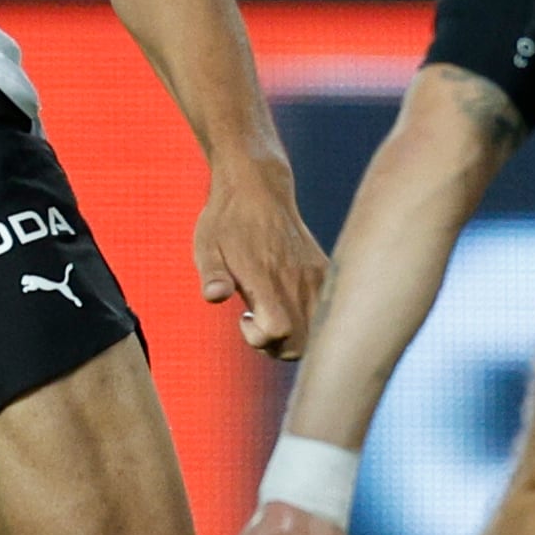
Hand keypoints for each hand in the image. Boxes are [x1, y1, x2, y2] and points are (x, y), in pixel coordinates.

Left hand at [194, 152, 327, 357]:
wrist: (258, 187)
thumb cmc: (226, 220)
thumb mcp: (206, 244)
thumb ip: (213, 274)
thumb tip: (214, 297)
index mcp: (264, 274)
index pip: (278, 328)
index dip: (259, 338)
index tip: (244, 318)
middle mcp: (295, 279)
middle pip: (301, 343)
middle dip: (276, 347)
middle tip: (256, 322)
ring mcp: (314, 276)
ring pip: (318, 333)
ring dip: (295, 338)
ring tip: (273, 315)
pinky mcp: (325, 271)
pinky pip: (327, 313)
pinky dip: (312, 322)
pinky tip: (289, 304)